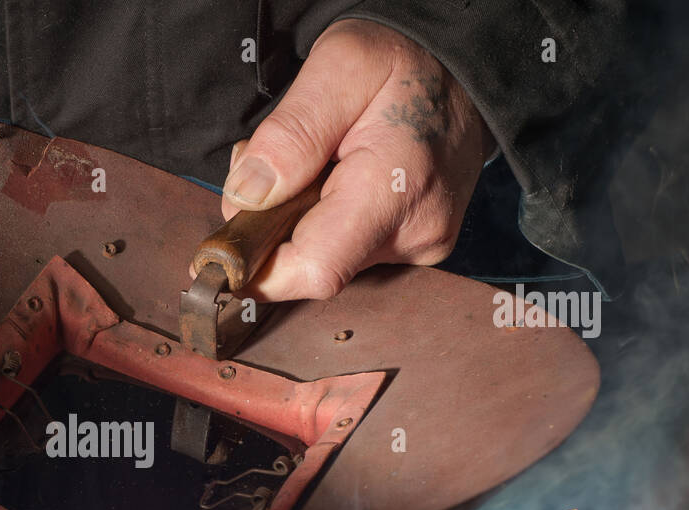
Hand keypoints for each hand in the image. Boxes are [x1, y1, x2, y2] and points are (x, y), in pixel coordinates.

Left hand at [220, 19, 493, 301]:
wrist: (459, 67)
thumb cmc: (402, 61)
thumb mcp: (340, 66)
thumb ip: (292, 133)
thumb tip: (247, 197)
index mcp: (398, 187)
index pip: (315, 270)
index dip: (260, 268)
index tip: (228, 241)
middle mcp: (416, 231)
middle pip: (311, 266)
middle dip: (272, 228)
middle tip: (271, 166)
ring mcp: (419, 244)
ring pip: (324, 258)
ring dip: (294, 220)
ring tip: (311, 162)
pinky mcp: (416, 245)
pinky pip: (346, 249)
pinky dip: (321, 220)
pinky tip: (332, 178)